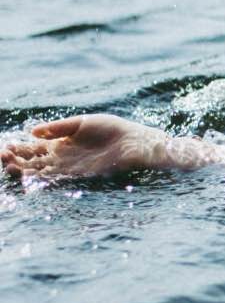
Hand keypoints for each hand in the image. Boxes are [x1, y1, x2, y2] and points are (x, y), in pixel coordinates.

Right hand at [1, 114, 167, 182]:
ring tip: (10, 166)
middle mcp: (62, 157)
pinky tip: (30, 175)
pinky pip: (57, 179)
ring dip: (24, 170)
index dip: (19, 148)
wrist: (135, 142)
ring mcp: (69, 168)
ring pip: (41, 172)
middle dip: (16, 160)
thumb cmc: (112, 129)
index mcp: (60, 143)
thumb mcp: (82, 123)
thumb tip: (32, 131)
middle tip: (3, 156)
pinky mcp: (80, 176)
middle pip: (33, 161)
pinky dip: (42, 178)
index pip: (33, 147)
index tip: (6, 146)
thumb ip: (58, 127)